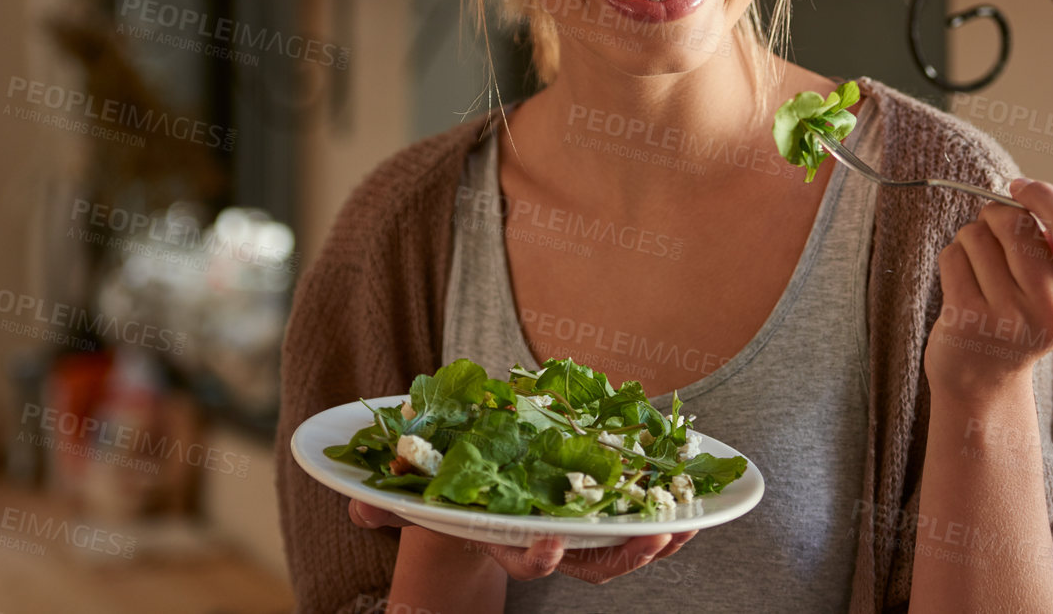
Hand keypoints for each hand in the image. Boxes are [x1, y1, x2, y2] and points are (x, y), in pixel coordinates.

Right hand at [349, 498, 695, 583]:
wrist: (469, 489)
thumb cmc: (440, 487)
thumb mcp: (412, 490)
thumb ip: (385, 499)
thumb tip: (357, 505)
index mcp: (501, 536)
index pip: (523, 557)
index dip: (539, 554)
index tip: (552, 541)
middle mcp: (542, 543)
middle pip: (589, 566)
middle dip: (622, 557)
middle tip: (652, 535)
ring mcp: (575, 533)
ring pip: (620, 552)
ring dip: (656, 541)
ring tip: (687, 523)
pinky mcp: (598, 511)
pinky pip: (637, 522)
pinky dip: (666, 516)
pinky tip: (695, 506)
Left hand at [926, 177, 1052, 406]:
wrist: (983, 377)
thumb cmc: (1022, 313)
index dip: (1046, 197)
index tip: (1021, 186)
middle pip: (1016, 224)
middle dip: (996, 216)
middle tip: (994, 234)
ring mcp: (1010, 319)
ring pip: (978, 235)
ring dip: (971, 239)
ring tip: (981, 269)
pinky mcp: (969, 320)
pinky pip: (953, 256)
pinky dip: (953, 259)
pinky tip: (963, 284)